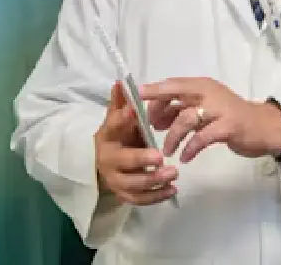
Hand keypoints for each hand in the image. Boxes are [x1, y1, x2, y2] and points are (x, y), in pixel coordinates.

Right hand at [93, 82, 177, 204]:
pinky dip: (156, 197)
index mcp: (107, 136)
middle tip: (160, 157)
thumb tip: (121, 81)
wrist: (106, 162)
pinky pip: (139, 199)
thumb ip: (122, 102)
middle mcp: (108, 160)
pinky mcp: (124, 194)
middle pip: (123, 161)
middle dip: (141, 159)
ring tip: (174, 173)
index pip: (113, 126)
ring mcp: (115, 180)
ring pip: (132, 184)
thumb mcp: (119, 118)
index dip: (122, 119)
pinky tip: (172, 190)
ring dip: (153, 180)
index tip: (134, 111)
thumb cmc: (119, 136)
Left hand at [140, 77, 280, 162]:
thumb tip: (154, 118)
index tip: (134, 99)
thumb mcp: (205, 108)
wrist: (263, 127)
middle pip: (177, 94)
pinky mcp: (229, 126)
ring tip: (167, 151)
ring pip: (187, 118)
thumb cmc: (230, 117)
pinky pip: (203, 137)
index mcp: (202, 86)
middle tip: (150, 128)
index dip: (153, 91)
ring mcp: (220, 108)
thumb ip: (182, 110)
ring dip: (173, 136)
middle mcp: (210, 92)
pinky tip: (186, 158)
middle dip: (158, 109)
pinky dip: (191, 147)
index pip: (173, 84)